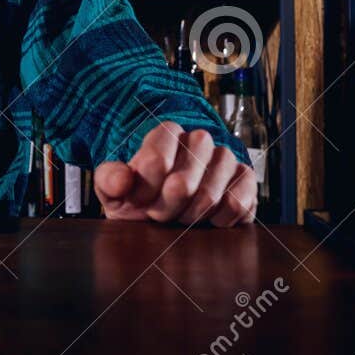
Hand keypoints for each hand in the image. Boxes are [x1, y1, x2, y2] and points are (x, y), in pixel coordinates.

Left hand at [93, 121, 256, 226]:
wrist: (168, 218)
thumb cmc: (139, 201)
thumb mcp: (114, 192)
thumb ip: (109, 180)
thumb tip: (123, 180)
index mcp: (166, 134)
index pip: (156, 160)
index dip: (146, 190)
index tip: (138, 202)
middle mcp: (198, 140)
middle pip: (183, 183)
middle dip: (166, 208)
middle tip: (159, 215)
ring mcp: (225, 158)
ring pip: (210, 195)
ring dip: (191, 217)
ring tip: (181, 218)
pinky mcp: (245, 179)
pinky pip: (237, 203)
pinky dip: (220, 220)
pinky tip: (208, 221)